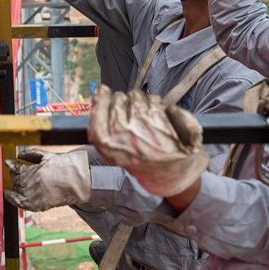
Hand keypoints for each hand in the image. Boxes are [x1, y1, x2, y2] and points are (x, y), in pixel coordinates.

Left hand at [4, 149, 90, 210]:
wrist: (76, 183)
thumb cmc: (63, 167)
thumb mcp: (47, 156)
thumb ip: (32, 153)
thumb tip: (18, 154)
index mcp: (33, 169)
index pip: (15, 167)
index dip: (11, 164)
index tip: (8, 162)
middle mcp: (30, 182)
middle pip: (15, 178)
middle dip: (15, 174)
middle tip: (18, 172)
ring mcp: (31, 194)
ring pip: (16, 189)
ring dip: (15, 184)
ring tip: (21, 181)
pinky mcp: (34, 204)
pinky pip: (18, 202)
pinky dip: (11, 198)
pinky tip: (8, 194)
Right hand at [88, 86, 208, 196]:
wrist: (171, 174)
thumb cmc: (142, 162)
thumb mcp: (113, 151)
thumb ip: (101, 125)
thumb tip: (98, 95)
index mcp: (106, 140)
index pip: (99, 102)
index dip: (104, 97)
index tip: (106, 94)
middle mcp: (123, 130)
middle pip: (119, 97)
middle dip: (126, 103)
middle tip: (134, 119)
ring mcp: (144, 124)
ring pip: (138, 96)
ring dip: (143, 104)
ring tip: (149, 123)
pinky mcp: (163, 119)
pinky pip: (156, 99)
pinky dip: (160, 106)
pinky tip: (162, 121)